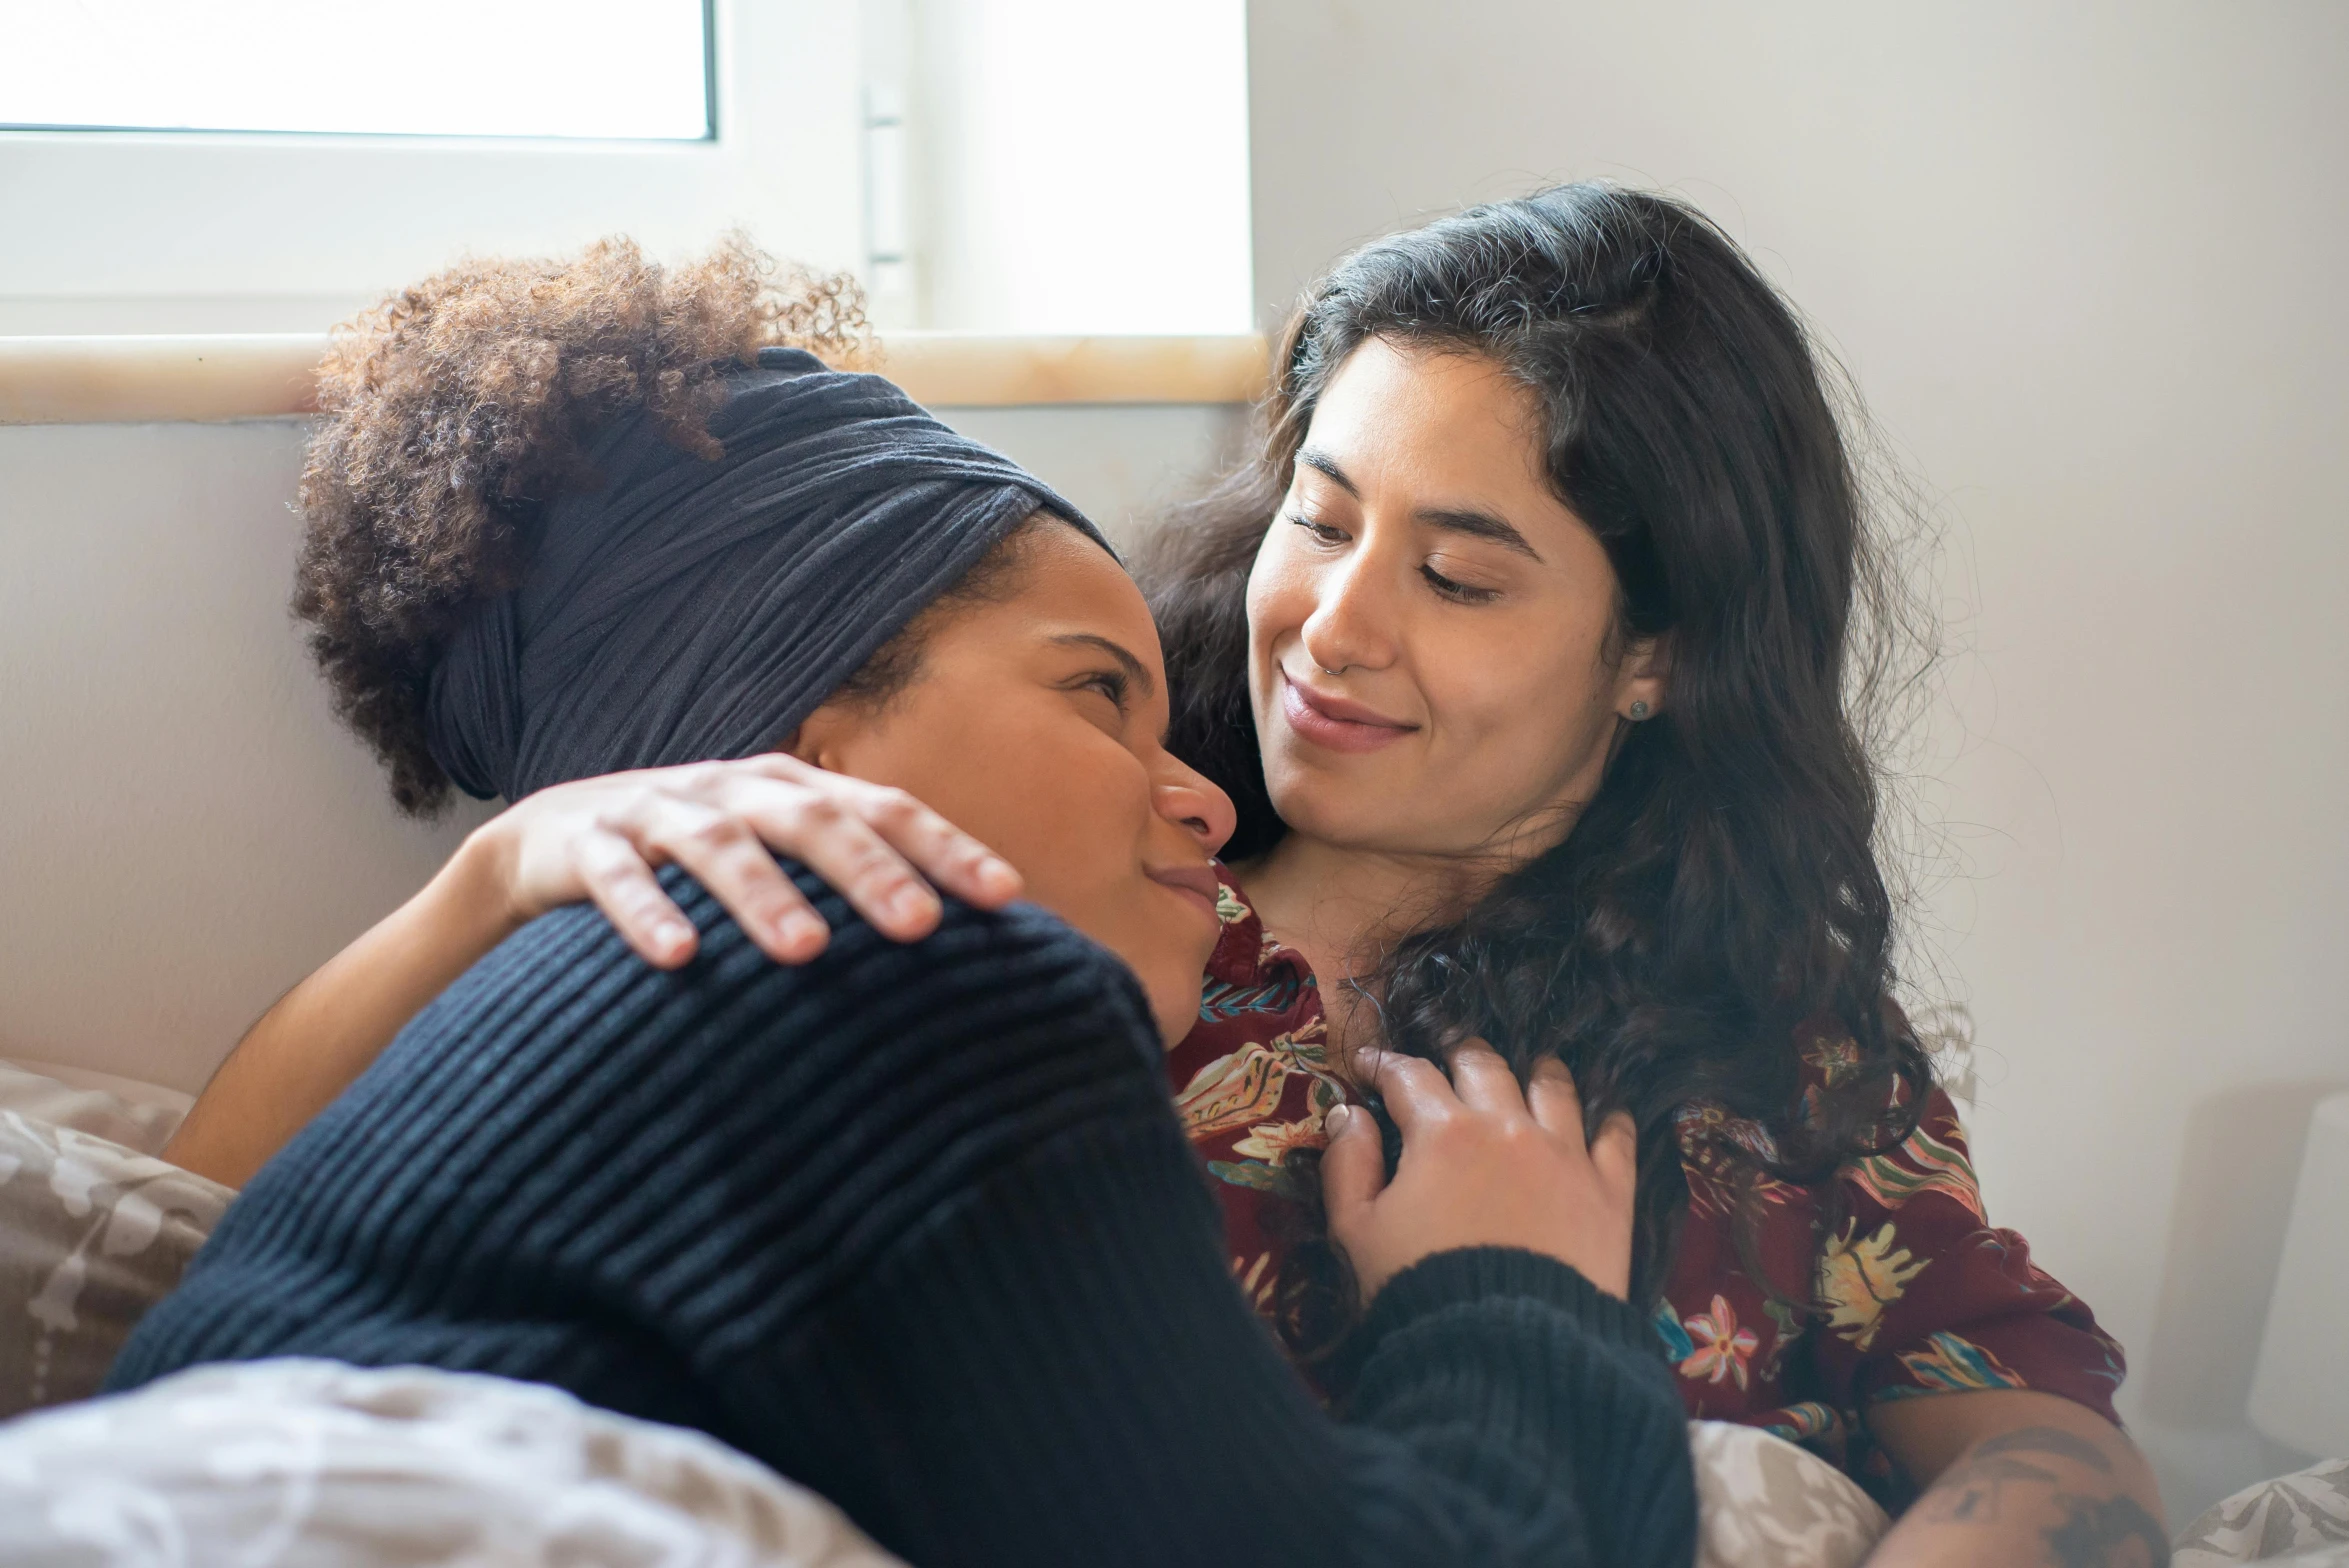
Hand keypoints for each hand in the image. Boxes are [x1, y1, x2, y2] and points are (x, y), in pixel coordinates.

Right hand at [465, 754, 1022, 967]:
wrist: (553, 840)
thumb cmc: (697, 862)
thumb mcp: (778, 858)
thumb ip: (853, 884)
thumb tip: (966, 949)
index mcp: (794, 789)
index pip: (885, 810)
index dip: (946, 847)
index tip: (1006, 896)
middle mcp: (735, 789)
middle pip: (813, 820)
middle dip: (869, 871)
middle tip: (920, 925)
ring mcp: (659, 812)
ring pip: (718, 844)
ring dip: (764, 895)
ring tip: (807, 951)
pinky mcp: (587, 845)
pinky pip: (618, 877)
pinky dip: (647, 913)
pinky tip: (679, 957)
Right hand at [1322, 1041, 1636, 1301]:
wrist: (1505, 1352)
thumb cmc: (1419, 1289)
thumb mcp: (1357, 1232)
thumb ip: (1348, 1165)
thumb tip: (1347, 1115)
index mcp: (1442, 1132)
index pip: (1410, 1076)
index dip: (1386, 1065)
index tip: (1371, 1064)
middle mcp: (1507, 1127)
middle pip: (1484, 1065)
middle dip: (1459, 1056)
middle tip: (1449, 1062)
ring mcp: (1565, 1154)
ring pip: (1554, 1087)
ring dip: (1536, 1072)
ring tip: (1532, 1070)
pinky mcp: (1610, 1191)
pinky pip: (1616, 1135)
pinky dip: (1609, 1118)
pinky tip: (1605, 1115)